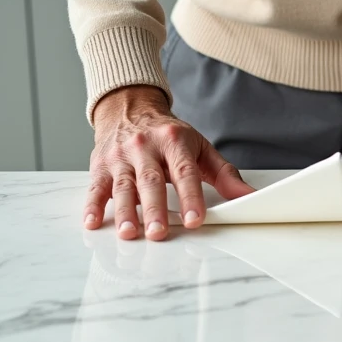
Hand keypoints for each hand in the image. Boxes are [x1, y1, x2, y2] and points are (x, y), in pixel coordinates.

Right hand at [87, 85, 254, 240]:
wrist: (129, 108)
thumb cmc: (168, 134)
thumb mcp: (199, 147)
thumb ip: (224, 174)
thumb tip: (248, 197)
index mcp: (174, 141)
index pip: (184, 172)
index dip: (190, 196)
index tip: (196, 219)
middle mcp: (145, 147)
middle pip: (151, 180)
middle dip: (155, 208)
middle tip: (159, 232)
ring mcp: (120, 156)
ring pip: (123, 186)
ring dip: (125, 211)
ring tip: (130, 233)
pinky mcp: (100, 165)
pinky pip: (96, 187)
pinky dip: (93, 205)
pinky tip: (93, 222)